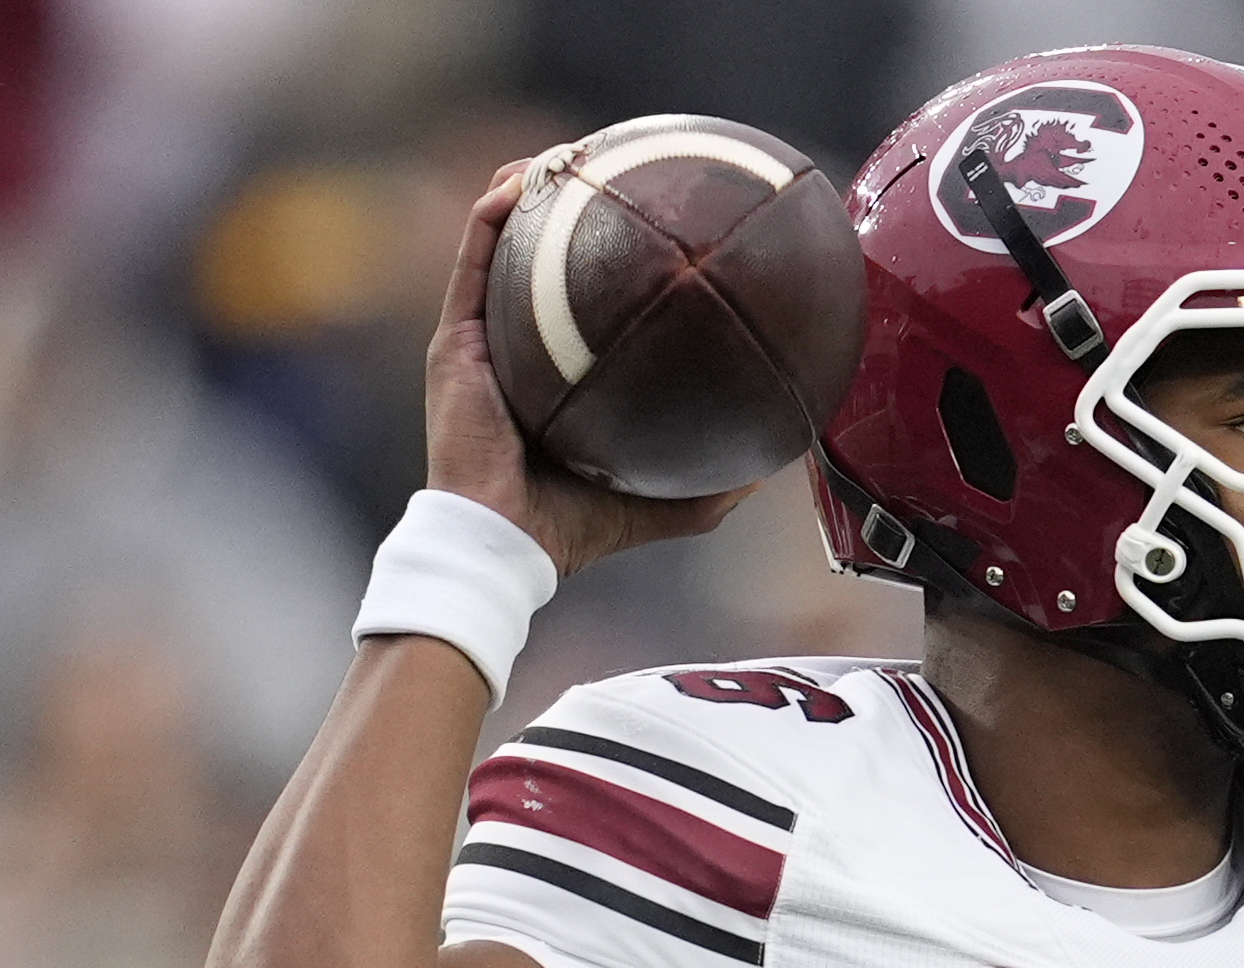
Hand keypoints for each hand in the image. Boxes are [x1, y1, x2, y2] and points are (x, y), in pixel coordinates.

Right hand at [425, 164, 754, 577]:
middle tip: (621, 169)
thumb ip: (725, 479)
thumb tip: (787, 449)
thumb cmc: (581, 527)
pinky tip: (525, 179)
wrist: (509, 540)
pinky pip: (473, 257)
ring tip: (572, 152)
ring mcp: (484, 339)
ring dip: (530, 190)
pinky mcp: (457, 338)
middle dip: (577, 210)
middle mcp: (521, 350)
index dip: (618, 262)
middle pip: (546, 261)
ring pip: (502, 243)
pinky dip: (494, 212)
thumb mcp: (674, 502)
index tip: (661, 225)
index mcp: (565, 378)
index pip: (591, 305)